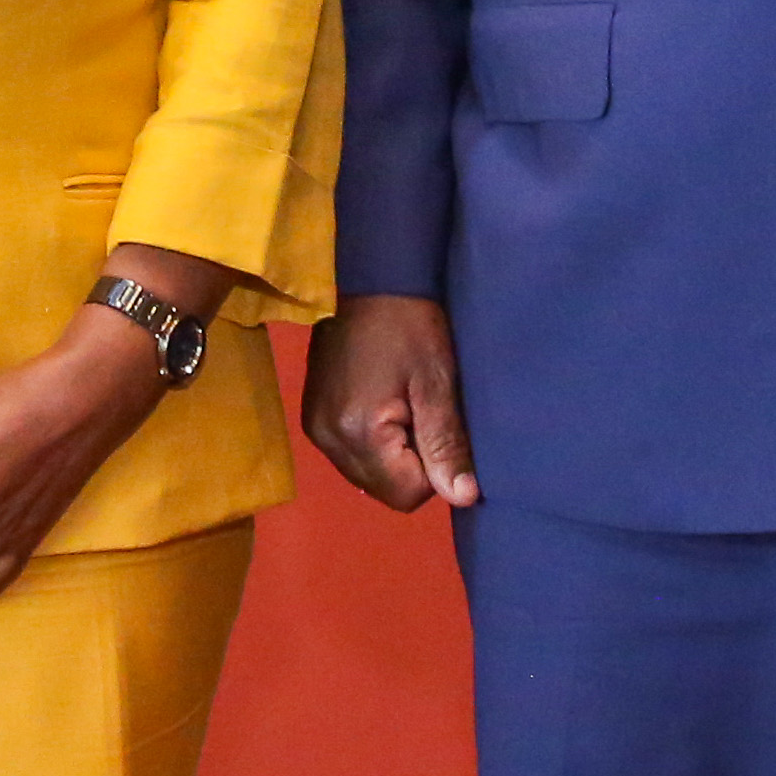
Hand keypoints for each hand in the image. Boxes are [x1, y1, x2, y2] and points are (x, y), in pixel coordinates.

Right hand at [304, 292, 478, 510]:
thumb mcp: (437, 383)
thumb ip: (446, 445)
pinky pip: (350, 456)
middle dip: (411, 466)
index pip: (407, 494)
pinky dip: (372, 444)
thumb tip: (464, 497)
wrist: (367, 278)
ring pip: (366, 476)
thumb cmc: (410, 325)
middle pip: (384, 490)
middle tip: (422, 413)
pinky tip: (382, 406)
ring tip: (403, 407)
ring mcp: (315, 430)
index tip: (438, 425)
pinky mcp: (312, 418)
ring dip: (391, 457)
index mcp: (359, 433)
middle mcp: (329, 441)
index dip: (434, 470)